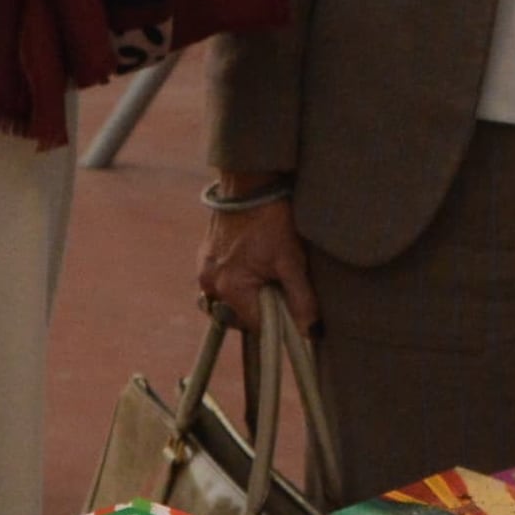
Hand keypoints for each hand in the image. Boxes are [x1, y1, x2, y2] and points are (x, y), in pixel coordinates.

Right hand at [199, 181, 315, 333]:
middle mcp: (210, 283)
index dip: (278, 323)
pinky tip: (255, 265)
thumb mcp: (292, 260)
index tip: (294, 312)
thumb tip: (310, 330)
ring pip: (229, 301)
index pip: (256, 326)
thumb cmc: (272, 220)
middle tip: (282, 290)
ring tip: (268, 277)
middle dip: (261, 311)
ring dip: (248, 297)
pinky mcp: (205, 257)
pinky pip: (221, 282)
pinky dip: (238, 282)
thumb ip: (301, 299)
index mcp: (230, 288)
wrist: (249, 183)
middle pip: (239, 316)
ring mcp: (204, 269)